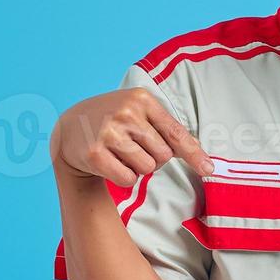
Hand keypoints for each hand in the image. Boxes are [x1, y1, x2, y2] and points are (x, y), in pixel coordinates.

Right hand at [50, 88, 214, 187]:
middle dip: (153, 158)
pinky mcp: (95, 153)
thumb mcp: (140, 114)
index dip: (194, 154)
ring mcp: (109, 132)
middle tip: (133, 147)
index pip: (176, 133)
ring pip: (147, 169)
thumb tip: (202, 157)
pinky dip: (124, 178)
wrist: (70, 127)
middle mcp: (126, 113)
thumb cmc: (115, 122)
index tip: (209, 170)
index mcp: (143, 100)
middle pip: (163, 156)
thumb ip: (169, 131)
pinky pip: (128, 179)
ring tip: (121, 154)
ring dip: (138, 168)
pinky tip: (111, 163)